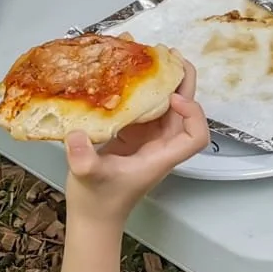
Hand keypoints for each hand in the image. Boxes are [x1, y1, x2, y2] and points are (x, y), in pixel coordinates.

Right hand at [63, 64, 209, 226]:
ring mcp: (148, 138)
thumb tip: (77, 135)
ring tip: (150, 55)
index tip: (172, 99)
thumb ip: (84, 159)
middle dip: (181, 82)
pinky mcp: (133, 134)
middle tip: (169, 54)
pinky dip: (140, 89)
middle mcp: (160, 144)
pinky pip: (144, 107)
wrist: (93, 216)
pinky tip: (125, 72)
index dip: (193, 115)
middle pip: (185, 111)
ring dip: (161, 81)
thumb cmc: (98, 202)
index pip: (195, 136)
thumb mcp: (88, 178)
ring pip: (165, 105)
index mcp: (161, 156)